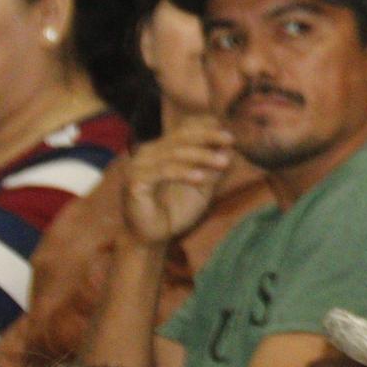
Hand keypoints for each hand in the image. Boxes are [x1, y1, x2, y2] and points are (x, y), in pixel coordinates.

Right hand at [122, 121, 232, 243]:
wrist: (154, 237)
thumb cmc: (176, 211)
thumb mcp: (202, 188)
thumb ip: (213, 170)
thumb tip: (230, 150)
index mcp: (163, 149)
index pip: (185, 130)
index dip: (207, 129)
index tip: (231, 136)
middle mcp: (149, 153)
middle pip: (181, 137)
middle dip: (208, 137)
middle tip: (230, 140)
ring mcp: (139, 165)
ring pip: (174, 154)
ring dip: (202, 156)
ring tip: (223, 162)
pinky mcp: (135, 181)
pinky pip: (163, 172)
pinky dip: (183, 173)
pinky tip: (201, 178)